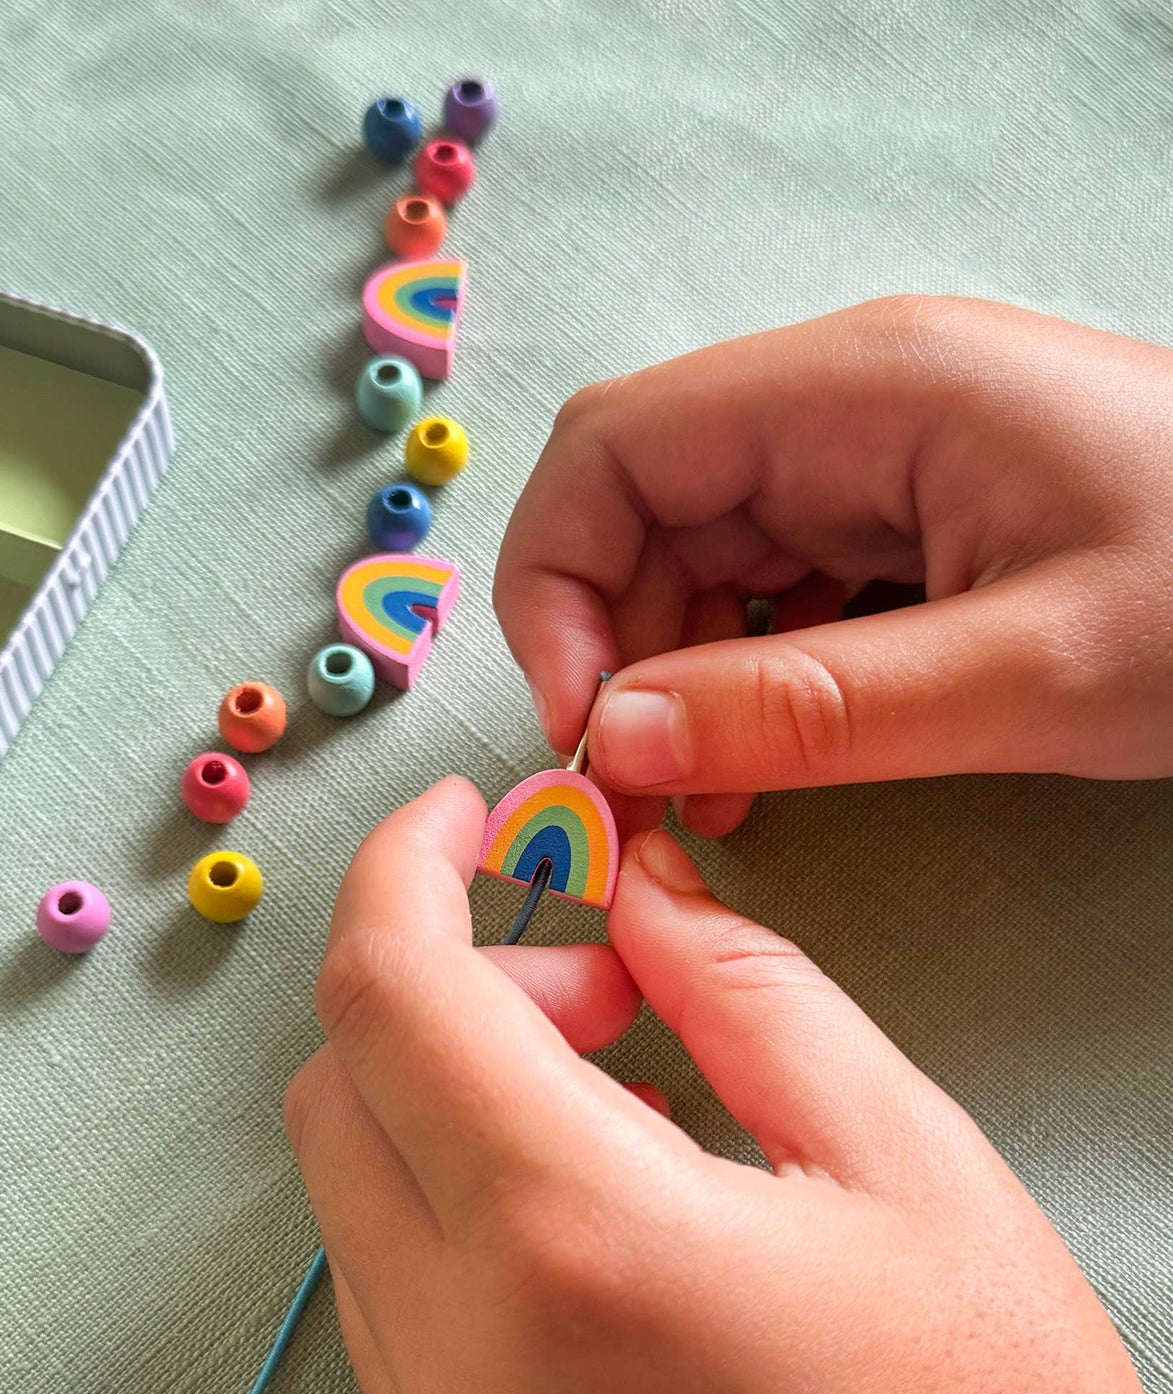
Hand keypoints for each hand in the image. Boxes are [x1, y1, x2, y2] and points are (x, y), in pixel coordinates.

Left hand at [284, 779, 1155, 1393]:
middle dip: (454, 980)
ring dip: (452, 1084)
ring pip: (352, 1176)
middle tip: (604, 987)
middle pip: (343, 1076)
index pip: (390, 992)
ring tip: (627, 1098)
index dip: (403, 866)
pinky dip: (456, 1185)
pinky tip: (594, 1201)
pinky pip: (389, 1277)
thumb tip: (638, 889)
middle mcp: (464, 1352)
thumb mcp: (907, 1170)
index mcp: (576, 1244)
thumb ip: (751, 992)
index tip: (461, 815)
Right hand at [494, 296, 1172, 835]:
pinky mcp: (894, 522)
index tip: (586, 723)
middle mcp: (842, 407)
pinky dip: (740, 687)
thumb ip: (815, 708)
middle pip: (642, 510)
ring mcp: (867, 463)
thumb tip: (619, 741)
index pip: (615, 446)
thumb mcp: (1036, 670)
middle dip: (615, 652)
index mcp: (861, 388)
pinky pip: (767, 597)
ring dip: (675, 685)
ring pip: (695, 564)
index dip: (559, 582)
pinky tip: (764, 769)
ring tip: (711, 804)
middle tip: (642, 791)